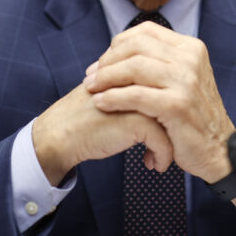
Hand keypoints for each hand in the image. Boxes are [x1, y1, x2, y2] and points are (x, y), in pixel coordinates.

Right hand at [32, 82, 174, 185]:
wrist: (60, 134)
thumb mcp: (111, 94)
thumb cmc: (84, 117)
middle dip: (176, 126)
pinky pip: (164, 140)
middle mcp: (139, 81)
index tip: (169, 129)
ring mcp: (139, 99)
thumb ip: (133, 90)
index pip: (168, 86)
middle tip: (173, 143)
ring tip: (162, 156)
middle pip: (173, 101)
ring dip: (171, 143)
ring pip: (173, 120)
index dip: (170, 111)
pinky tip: (153, 164)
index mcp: (132, 70)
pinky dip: (162, 155)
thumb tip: (161, 99)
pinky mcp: (136, 120)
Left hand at [85, 23, 235, 181]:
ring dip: (106, 78)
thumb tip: (119, 51)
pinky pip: (136, 95)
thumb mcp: (183, 79)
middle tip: (91, 77)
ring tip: (91, 89)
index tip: (102, 62)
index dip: (118, 44)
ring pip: (133, 67)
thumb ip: (160, 62)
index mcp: (190, 48)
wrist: (218, 149)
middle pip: (136, 47)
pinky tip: (101, 103)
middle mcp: (190, 59)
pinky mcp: (177, 105)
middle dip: (108, 60)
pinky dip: (113, 98)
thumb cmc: (193, 117)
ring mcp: (186, 81)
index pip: (145, 32)